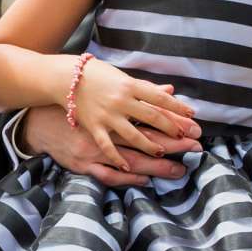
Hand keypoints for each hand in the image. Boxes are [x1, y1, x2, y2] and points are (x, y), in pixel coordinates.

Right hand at [71, 61, 199, 172]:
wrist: (59, 81)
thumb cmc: (92, 78)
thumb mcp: (119, 78)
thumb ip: (144, 88)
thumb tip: (170, 91)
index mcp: (127, 86)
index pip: (158, 99)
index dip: (177, 109)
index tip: (192, 117)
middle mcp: (118, 102)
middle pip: (151, 118)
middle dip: (173, 131)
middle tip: (191, 141)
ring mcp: (104, 119)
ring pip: (132, 138)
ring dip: (151, 148)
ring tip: (166, 158)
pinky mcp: (90, 132)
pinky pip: (108, 149)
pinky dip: (121, 162)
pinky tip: (134, 172)